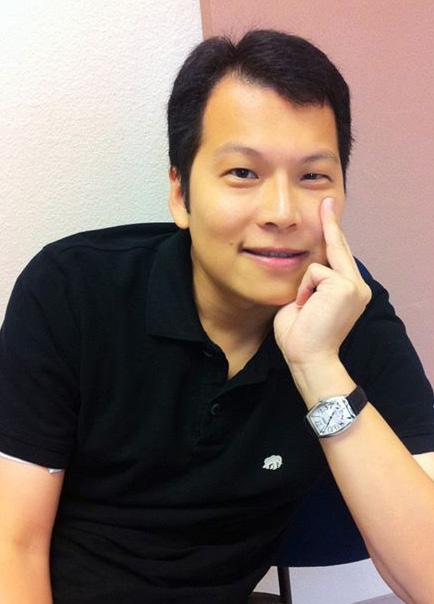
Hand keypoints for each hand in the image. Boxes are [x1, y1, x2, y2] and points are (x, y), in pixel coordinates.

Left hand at [273, 197, 371, 366]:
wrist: (308, 358)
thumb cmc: (300, 335)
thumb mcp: (304, 301)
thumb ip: (309, 282)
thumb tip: (305, 264)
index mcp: (348, 290)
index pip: (339, 255)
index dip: (333, 232)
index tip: (328, 210)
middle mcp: (357, 285)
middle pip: (338, 248)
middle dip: (330, 224)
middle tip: (327, 200)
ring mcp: (353, 285)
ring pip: (319, 262)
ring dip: (304, 285)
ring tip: (304, 309)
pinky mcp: (345, 286)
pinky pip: (314, 272)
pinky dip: (304, 290)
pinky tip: (306, 307)